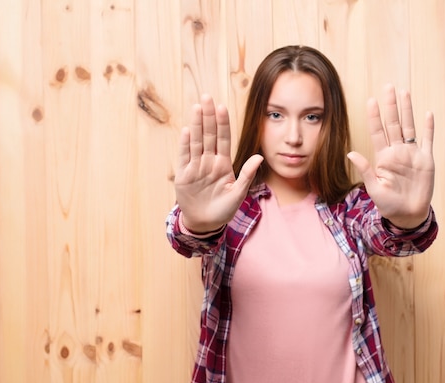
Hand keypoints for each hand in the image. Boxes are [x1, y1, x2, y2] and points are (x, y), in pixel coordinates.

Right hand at [174, 94, 263, 232]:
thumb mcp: (238, 194)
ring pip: (196, 142)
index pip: (223, 139)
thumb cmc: (223, 209)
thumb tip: (260, 156)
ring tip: (197, 107)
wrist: (205, 223)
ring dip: (196, 125)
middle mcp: (209, 161)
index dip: (223, 123)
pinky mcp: (184, 175)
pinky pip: (184, 157)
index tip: (222, 107)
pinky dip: (185, 145)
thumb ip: (247, 175)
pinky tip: (186, 131)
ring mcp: (196, 167)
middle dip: (208, 116)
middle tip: (207, 97)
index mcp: (223, 164)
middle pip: (208, 135)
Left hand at [347, 84, 434, 228]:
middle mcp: (397, 152)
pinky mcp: (426, 160)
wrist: (408, 215)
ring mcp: (412, 154)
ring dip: (407, 110)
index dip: (374, 117)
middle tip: (388, 87)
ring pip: (409, 127)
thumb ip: (365, 169)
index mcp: (383, 157)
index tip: (371, 100)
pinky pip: (427, 140)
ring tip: (404, 92)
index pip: (377, 132)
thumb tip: (350, 153)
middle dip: (391, 106)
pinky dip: (428, 128)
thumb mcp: (374, 188)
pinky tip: (427, 113)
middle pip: (393, 124)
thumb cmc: (388, 204)